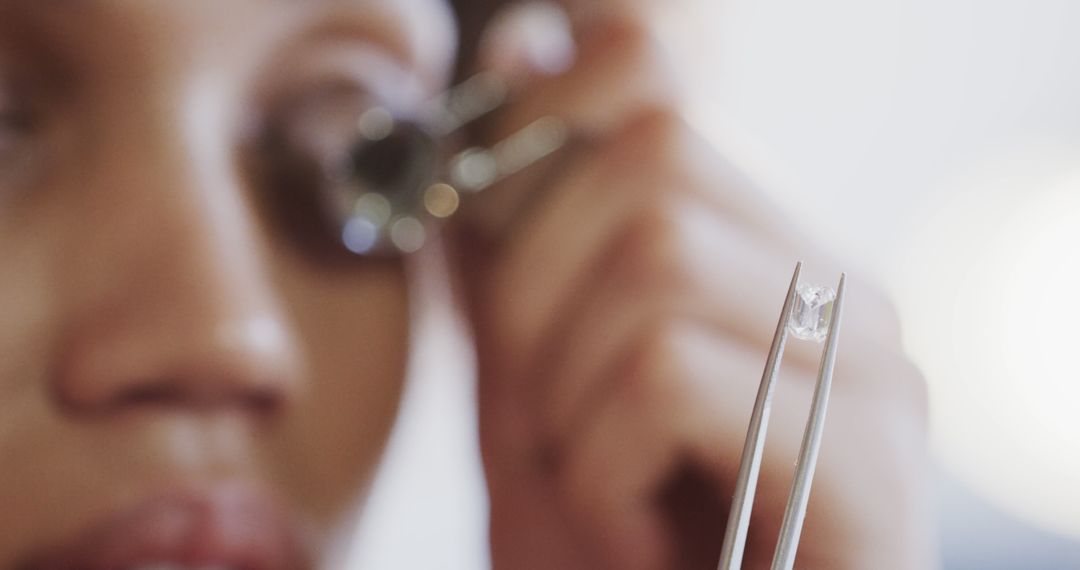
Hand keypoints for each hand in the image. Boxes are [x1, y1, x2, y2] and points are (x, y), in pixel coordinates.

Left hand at [448, 3, 936, 567]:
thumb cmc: (624, 562)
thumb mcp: (541, 409)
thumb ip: (516, 280)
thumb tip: (483, 127)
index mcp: (774, 269)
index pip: (661, 99)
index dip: (546, 133)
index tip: (486, 238)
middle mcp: (843, 296)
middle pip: (650, 169)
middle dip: (535, 304)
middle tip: (541, 432)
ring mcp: (871, 374)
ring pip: (655, 264)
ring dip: (565, 408)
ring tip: (594, 498)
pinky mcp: (871, 465)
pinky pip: (666, 376)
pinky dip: (598, 474)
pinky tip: (631, 540)